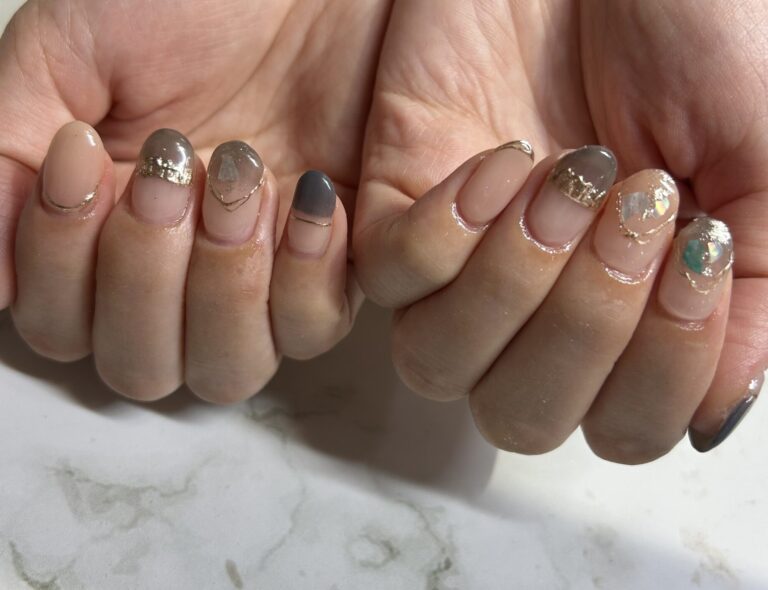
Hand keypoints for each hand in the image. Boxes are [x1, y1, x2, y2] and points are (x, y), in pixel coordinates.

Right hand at [2, 0, 388, 399]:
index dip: (60, 259)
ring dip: (221, 282)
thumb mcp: (69, 57)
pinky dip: (303, 276)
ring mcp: (259, 280)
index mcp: (108, 236)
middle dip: (143, 273)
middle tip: (165, 170)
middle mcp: (182, 275)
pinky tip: (308, 196)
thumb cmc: (189, 7)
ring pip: (226, 370)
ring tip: (238, 175)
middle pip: (143, 366)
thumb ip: (8, 153)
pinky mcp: (331, 269)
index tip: (81, 149)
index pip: (63, 322)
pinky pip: (313, 326)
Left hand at [354, 0, 767, 460]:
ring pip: (438, 364)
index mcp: (626, 308)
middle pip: (520, 416)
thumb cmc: (694, 32)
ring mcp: (461, 261)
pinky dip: (452, 228)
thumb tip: (714, 415)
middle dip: (584, 333)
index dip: (659, 373)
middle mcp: (536, 304)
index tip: (700, 253)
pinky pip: (392, 272)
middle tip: (634, 214)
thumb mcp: (760, 161)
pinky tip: (506, 157)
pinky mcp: (396, 202)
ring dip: (515, 288)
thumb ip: (755, 297)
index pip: (620, 425)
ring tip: (569, 181)